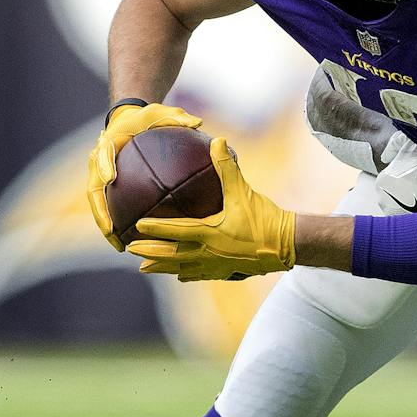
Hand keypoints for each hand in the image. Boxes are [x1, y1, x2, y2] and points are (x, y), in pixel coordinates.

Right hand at [86, 101, 202, 249]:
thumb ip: (177, 117)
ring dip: (106, 227)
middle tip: (111, 231)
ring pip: (99, 206)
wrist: (127, 121)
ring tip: (119, 246)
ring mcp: (100, 177)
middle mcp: (99, 163)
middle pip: (94, 191)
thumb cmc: (146, 118)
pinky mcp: (107, 188)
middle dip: (100, 212)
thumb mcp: (160, 113)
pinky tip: (134, 242)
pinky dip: (118, 226)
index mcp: (109, 143)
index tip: (108, 179)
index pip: (103, 154)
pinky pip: (111, 208)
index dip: (103, 166)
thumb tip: (198, 122)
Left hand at [127, 137, 295, 281]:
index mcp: (210, 233)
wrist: (286, 245)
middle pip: (172, 254)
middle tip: (129, 249)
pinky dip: (186, 275)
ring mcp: (217, 265)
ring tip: (144, 267)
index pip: (176, 231)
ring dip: (162, 267)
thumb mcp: (243, 190)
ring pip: (182, 269)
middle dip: (150, 252)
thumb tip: (217, 141)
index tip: (137, 225)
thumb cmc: (265, 218)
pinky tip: (179, 276)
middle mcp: (209, 252)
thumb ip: (227, 166)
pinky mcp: (226, 272)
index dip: (155, 228)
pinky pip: (200, 275)